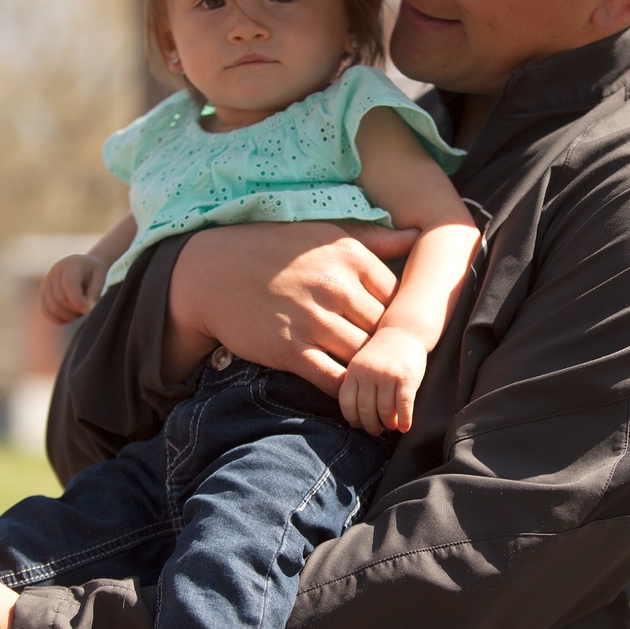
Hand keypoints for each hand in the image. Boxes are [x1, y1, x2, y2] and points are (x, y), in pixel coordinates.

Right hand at [40, 253, 107, 323]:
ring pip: (52, 308)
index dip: (77, 300)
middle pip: (60, 299)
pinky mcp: (43, 295)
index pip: (68, 285)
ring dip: (68, 316)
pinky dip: (58, 319)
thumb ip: (95, 293)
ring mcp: (46, 285)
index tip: (87, 310)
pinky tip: (70, 317)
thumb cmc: (94, 273)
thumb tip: (88, 310)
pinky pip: (45, 312)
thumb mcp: (101, 278)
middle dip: (75, 310)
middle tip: (87, 310)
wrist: (84, 267)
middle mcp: (54, 274)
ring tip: (79, 312)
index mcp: (70, 266)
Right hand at [164, 221, 417, 393]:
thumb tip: (417, 236)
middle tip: (396, 365)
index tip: (397, 330)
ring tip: (382, 387)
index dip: (401, 317)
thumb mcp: (325, 234)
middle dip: (391, 349)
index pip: (399, 296)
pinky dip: (348, 391)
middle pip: (385, 330)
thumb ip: (375, 239)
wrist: (212, 272)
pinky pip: (334, 380)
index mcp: (351, 257)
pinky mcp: (291, 350)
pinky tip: (353, 394)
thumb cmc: (274, 250)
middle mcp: (336, 287)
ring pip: (364, 357)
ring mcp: (313, 320)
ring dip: (373, 374)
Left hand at [339, 327, 427, 434]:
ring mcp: (388, 375)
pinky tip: (404, 427)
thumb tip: (355, 421)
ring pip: (384, 411)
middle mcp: (369, 373)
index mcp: (354, 370)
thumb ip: (358, 387)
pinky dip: (404, 420)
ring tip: (390, 426)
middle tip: (376, 430)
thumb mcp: (362, 365)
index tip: (359, 424)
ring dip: (387, 424)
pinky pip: (404, 406)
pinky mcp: (407, 378)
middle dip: (371, 425)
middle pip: (365, 410)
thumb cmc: (383, 354)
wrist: (404, 330)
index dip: (352, 418)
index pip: (346, 402)